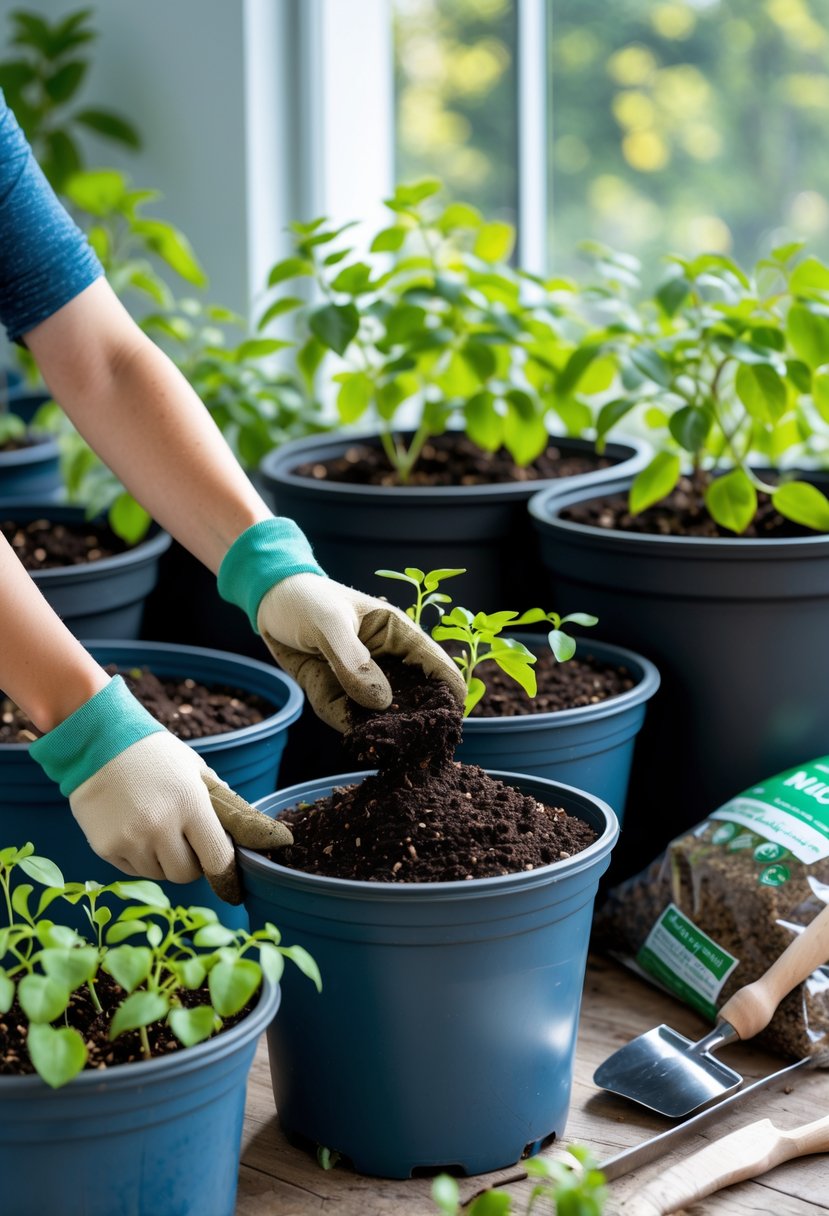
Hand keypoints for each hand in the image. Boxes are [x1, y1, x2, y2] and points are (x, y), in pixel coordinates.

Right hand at [29, 677, 291, 902]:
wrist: (96, 741)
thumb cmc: (155, 755)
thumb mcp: (197, 771)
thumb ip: (228, 806)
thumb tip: (265, 836)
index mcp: (191, 805)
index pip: (218, 860)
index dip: (226, 873)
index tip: (229, 880)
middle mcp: (160, 828)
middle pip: (187, 875)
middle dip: (192, 863)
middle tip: (186, 838)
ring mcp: (130, 840)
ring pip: (159, 875)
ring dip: (164, 860)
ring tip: (156, 827)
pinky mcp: (105, 848)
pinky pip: (133, 870)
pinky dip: (139, 858)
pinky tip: (134, 828)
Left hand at [257, 573, 467, 730]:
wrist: (270, 601)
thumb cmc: (306, 600)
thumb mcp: (328, 624)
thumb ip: (353, 661)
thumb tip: (382, 703)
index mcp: (398, 634)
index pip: (437, 666)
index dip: (448, 695)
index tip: (448, 725)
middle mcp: (387, 660)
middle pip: (415, 698)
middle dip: (416, 722)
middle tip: (417, 747)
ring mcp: (363, 679)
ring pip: (382, 714)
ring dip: (382, 731)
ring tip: (385, 746)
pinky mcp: (340, 692)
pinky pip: (349, 717)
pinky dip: (352, 728)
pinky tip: (357, 738)